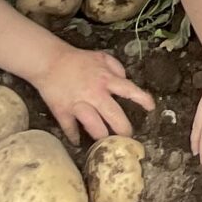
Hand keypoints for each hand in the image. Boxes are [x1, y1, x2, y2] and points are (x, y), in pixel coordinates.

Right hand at [34, 45, 153, 144]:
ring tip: (107, 144)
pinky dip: (74, 136)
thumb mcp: (102, 58)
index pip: (129, 90)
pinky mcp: (62, 111)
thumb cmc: (78, 60)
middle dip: (123, 129)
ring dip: (101, 136)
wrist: (50, 61)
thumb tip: (127, 80)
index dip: (142, 99)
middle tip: (128, 138)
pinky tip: (78, 142)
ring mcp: (78, 104)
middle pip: (114, 115)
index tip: (151, 108)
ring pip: (93, 125)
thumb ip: (117, 68)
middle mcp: (95, 93)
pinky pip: (70, 128)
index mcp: (106, 80)